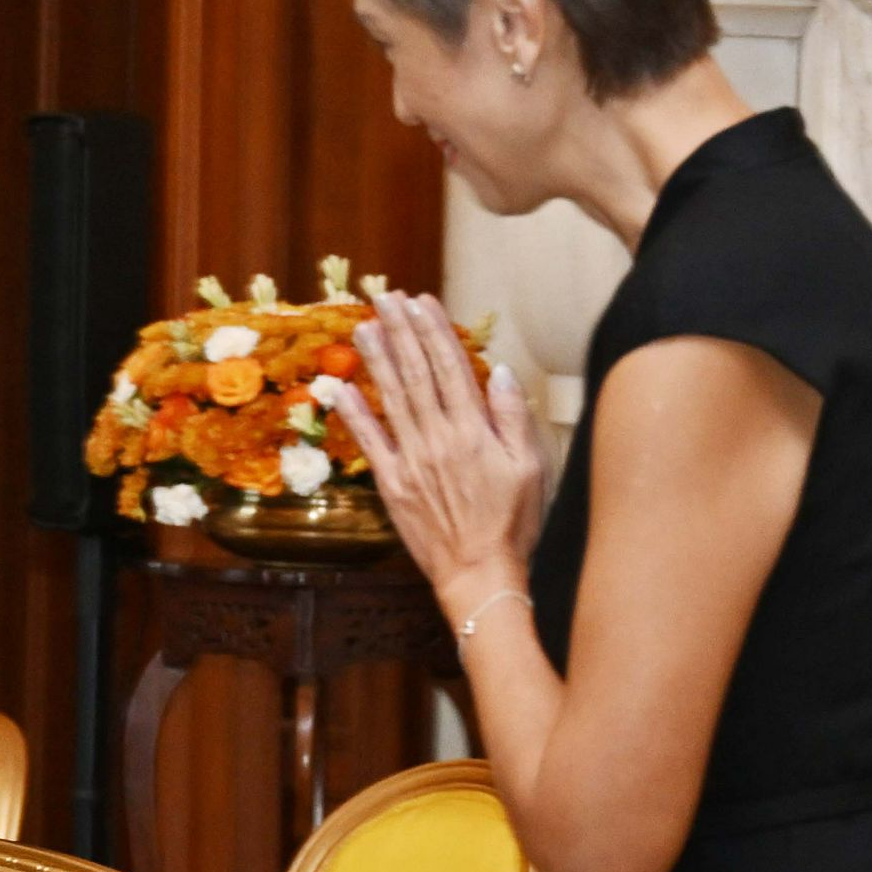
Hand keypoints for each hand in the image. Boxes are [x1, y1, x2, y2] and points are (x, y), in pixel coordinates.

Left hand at [320, 290, 544, 621]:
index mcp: (474, 431)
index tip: (421, 302)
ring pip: (392, 399)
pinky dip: (354, 413)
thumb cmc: (513, 521)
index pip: (450, 368)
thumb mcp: (530, 467)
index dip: (433, 331)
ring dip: (377, 360)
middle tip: (385, 298)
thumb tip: (498, 370)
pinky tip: (341, 387)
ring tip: (365, 326)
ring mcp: (411, 460)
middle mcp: (438, 439)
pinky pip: (370, 442)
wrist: (479, 572)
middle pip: (417, 375)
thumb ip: (511, 417)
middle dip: (401, 332)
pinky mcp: (392, 484)